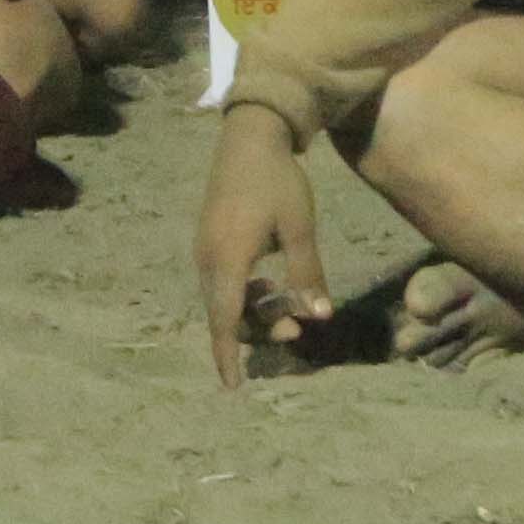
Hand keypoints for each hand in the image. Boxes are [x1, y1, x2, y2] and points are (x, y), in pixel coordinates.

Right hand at [196, 105, 335, 384]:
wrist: (250, 136)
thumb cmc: (279, 181)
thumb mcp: (300, 229)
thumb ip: (307, 275)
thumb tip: (319, 316)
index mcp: (228, 259)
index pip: (225, 320)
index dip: (228, 356)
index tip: (233, 386)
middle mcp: (208, 258)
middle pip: (224, 314)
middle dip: (256, 329)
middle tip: (294, 327)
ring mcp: (204, 248)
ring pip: (223, 298)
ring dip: (253, 309)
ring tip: (287, 301)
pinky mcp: (207, 239)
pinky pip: (221, 281)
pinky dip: (244, 292)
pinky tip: (269, 282)